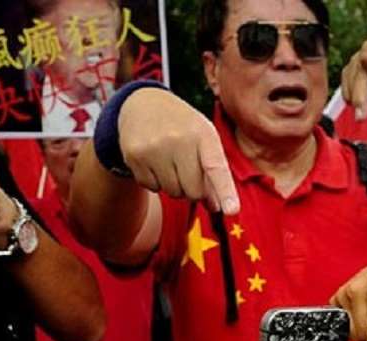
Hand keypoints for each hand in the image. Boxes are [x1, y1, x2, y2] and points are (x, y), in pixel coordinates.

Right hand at [117, 87, 239, 214]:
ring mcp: (154, 148)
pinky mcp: (134, 156)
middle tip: (188, 171)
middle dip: (195, 190)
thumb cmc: (182, 127)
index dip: (225, 190)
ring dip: (175, 186)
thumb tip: (216, 208)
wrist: (141, 103)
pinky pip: (152, 188)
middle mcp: (178, 139)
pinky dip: (155, 181)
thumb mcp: (203, 139)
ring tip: (170, 161)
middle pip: (194, 191)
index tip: (232, 211)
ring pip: (173, 192)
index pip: (216, 167)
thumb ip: (214, 172)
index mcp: (202, 134)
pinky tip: (154, 161)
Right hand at [341, 36, 366, 120]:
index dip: (366, 76)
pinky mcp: (350, 71)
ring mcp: (358, 59)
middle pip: (357, 70)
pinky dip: (351, 98)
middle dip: (359, 95)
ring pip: (348, 79)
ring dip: (356, 99)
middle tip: (361, 117)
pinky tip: (364, 103)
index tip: (366, 96)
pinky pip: (344, 86)